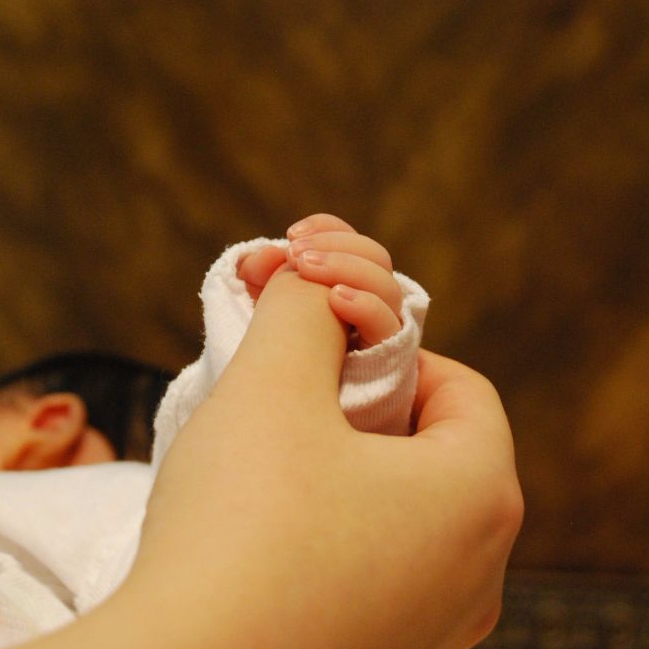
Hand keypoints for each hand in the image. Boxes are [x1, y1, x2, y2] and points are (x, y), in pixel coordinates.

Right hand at [117, 273, 519, 648]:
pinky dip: (340, 535)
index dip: (392, 349)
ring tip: (279, 463)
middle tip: (298, 398)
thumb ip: (302, 309)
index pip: (462, 386)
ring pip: (409, 514)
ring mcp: (437, 631)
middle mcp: (480, 575)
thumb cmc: (236, 529)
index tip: (326, 352)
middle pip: (439, 450)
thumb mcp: (271, 386)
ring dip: (351, 471)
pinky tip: (273, 534)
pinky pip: (382, 572)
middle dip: (369, 407)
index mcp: (481, 498)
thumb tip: (311, 282)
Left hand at [238, 214, 403, 347]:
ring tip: (306, 268)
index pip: (354, 243)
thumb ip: (260, 276)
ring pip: (386, 287)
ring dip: (346, 269)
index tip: (291, 233)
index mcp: (351, 286)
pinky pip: (388, 327)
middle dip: (336, 247)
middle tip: (296, 254)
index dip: (329, 229)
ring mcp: (384, 332)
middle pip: (375, 258)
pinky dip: (365, 305)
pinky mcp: (387, 361)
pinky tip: (335, 298)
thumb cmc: (280, 358)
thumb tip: (262, 255)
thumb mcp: (264, 310)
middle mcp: (375, 304)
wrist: (289, 419)